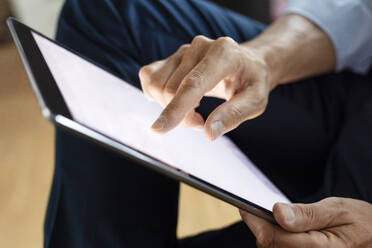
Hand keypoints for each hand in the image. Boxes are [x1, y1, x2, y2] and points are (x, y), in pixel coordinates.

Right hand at [139, 35, 274, 139]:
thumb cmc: (251, 83)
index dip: (176, 108)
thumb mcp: (256, 101)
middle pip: (171, 89)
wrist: (247, 64)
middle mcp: (200, 46)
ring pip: (157, 86)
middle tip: (202, 121)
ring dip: (171, 107)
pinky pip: (149, 78)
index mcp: (224, 54)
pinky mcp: (170, 57)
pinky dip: (158, 97)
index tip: (159, 129)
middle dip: (182, 116)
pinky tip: (179, 99)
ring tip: (194, 108)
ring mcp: (182, 50)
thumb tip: (209, 133)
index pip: (193, 83)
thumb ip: (234, 115)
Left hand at [240, 197, 371, 247]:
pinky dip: (278, 243)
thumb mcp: (338, 210)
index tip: (245, 207)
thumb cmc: (361, 222)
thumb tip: (278, 213)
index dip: (255, 222)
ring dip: (269, 237)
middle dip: (261, 229)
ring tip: (272, 221)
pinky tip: (283, 233)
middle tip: (257, 211)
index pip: (274, 239)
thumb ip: (307, 214)